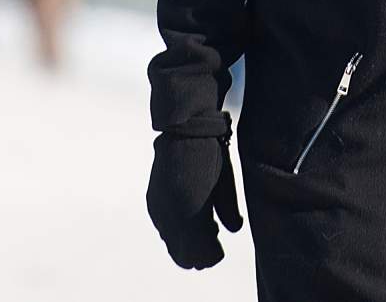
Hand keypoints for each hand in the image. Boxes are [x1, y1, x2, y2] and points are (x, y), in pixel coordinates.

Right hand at [146, 116, 243, 268]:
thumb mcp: (226, 183)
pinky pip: (164, 228)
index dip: (211, 256)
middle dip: (199, 254)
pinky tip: (191, 217)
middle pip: (183, 255)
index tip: (220, 251)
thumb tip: (233, 230)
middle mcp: (170, 215)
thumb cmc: (211, 154)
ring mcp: (159, 209)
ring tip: (206, 228)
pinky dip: (177, 230)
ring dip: (187, 242)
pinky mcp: (153, 202)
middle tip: (214, 243)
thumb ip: (229, 211)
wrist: (184, 130)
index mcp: (191, 212)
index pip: (199, 254)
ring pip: (171, 243)